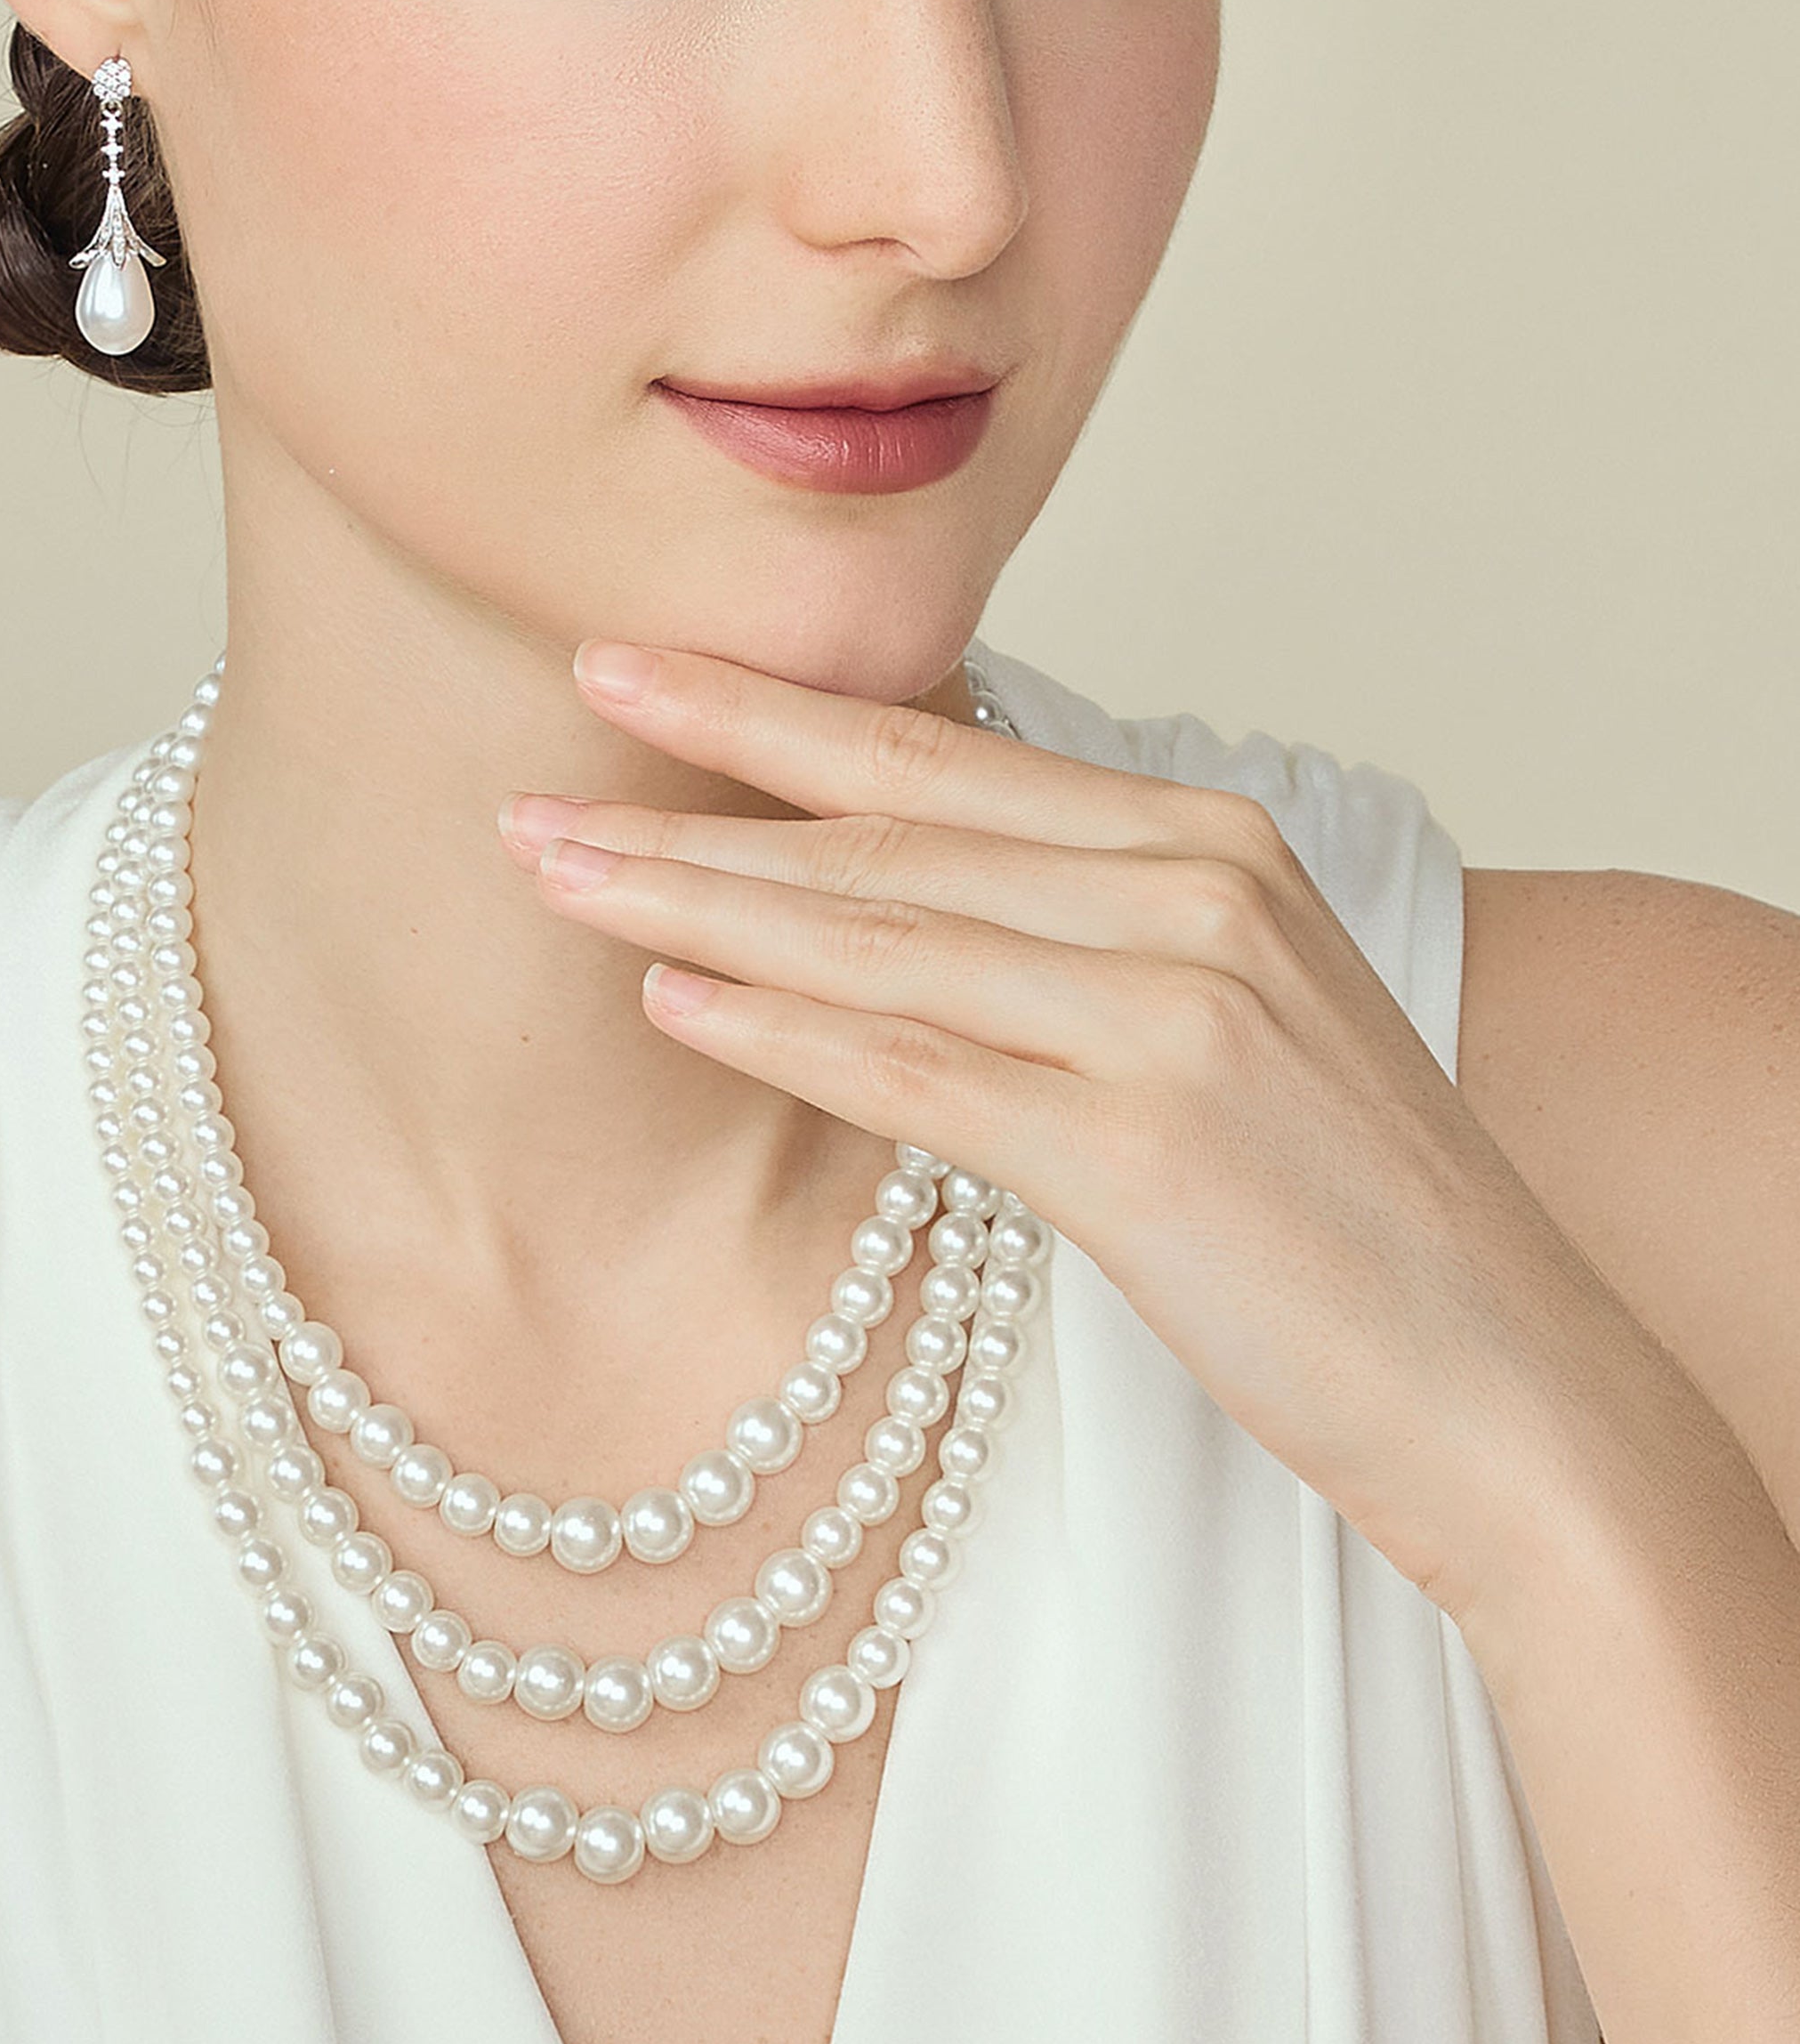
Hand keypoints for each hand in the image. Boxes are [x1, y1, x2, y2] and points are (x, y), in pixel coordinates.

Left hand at [502, 640, 1639, 1618]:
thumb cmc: (1346, 1203)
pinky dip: (783, 1034)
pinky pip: (917, 1073)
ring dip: (694, 904)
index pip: (938, 752)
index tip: (627, 663)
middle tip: (535, 760)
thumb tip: (891, 870)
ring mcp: (1171, 1013)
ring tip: (553, 875)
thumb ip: (1078, 917)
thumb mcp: (1229, 1002)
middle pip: (886, 828)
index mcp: (1204, 837)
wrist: (1508, 1379)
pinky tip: (670, 1005)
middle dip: (695, 789)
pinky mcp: (1145, 1146)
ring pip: (878, 937)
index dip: (768, 707)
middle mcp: (1188, 893)